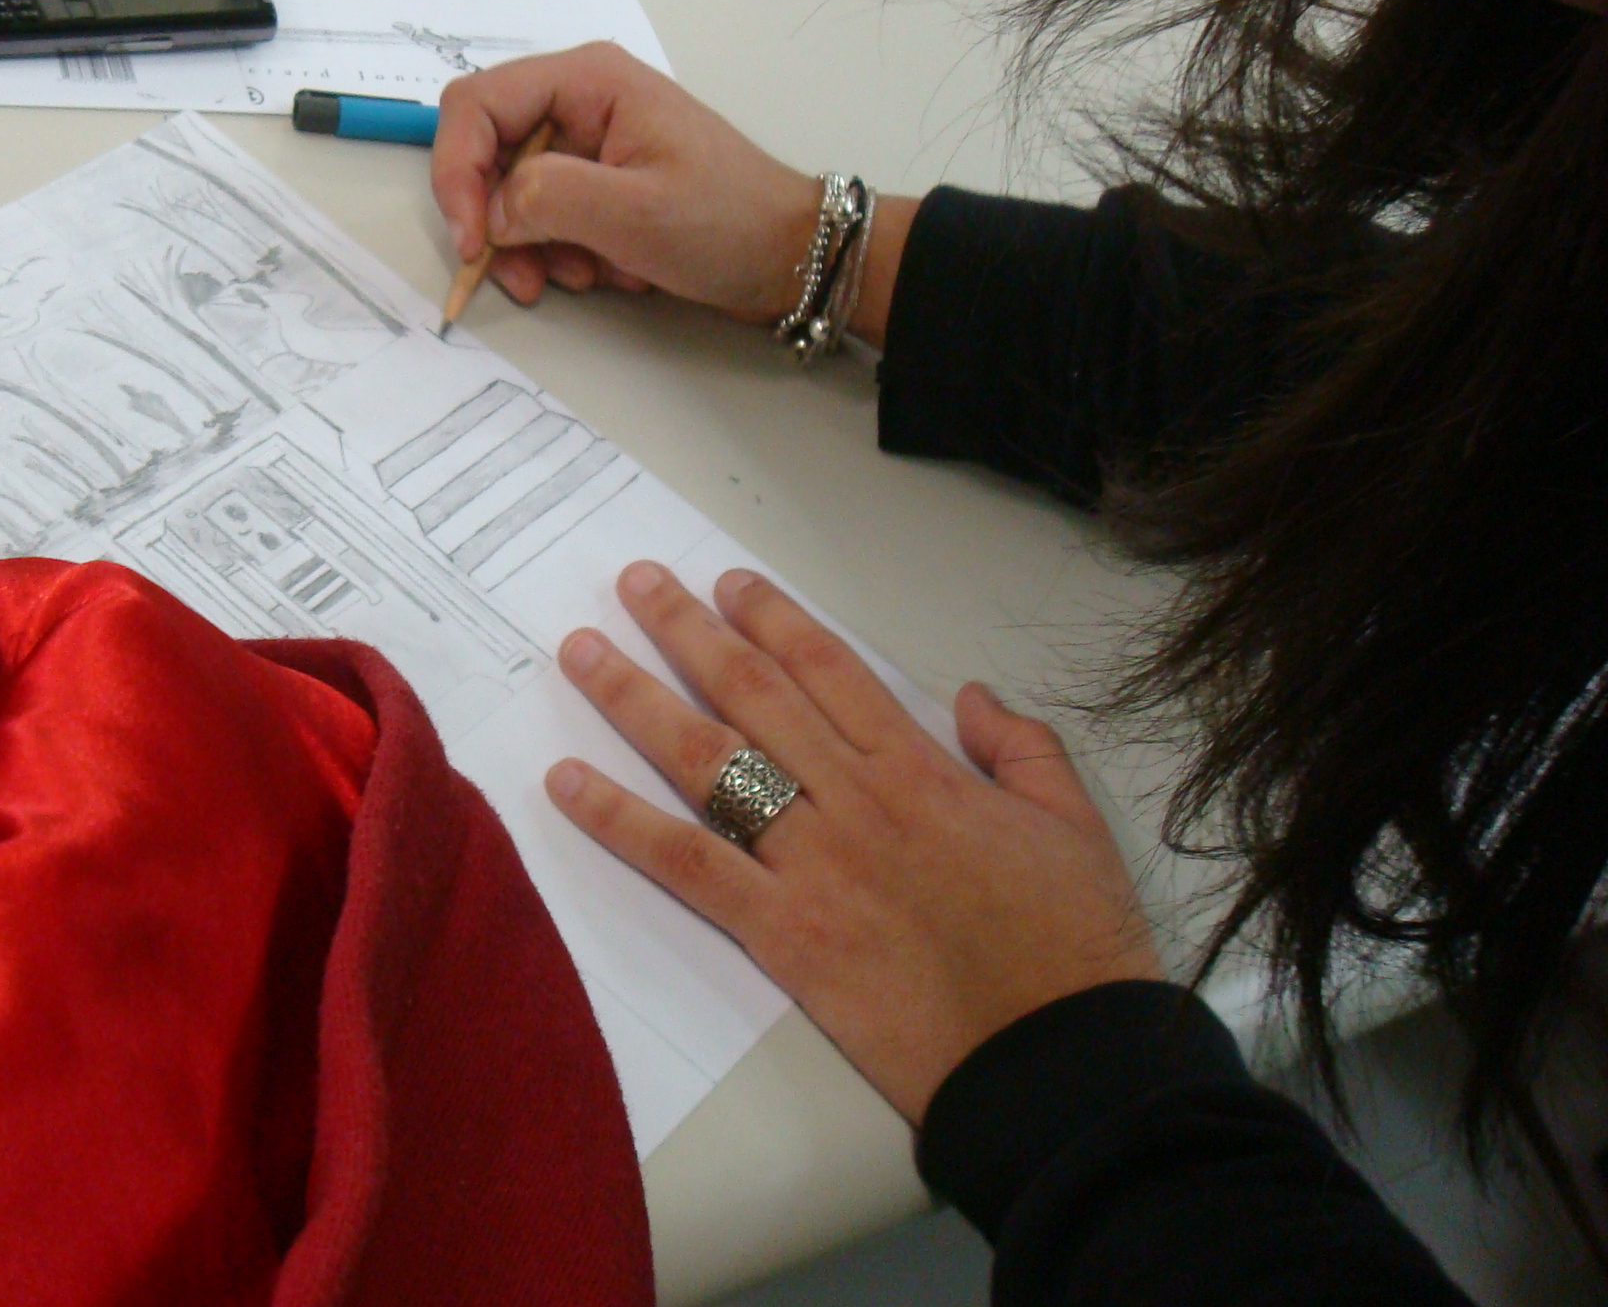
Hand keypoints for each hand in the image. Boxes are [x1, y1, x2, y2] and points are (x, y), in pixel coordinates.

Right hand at [429, 42, 821, 318]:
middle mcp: (579, 101)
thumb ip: (549, 199)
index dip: (458, 171)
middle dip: (497, 221)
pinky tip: (601, 272)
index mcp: (588, 79)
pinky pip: (542, 216)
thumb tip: (493, 212)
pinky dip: (556, 253)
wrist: (791, 257)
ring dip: (530, 246)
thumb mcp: (635, 213)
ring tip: (580, 276)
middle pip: (487, 152)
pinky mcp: (595, 183)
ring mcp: (586, 143)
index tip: (474, 240)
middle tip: (522, 274)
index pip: (475, 104)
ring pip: (509, 194)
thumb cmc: (729, 222)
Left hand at [546, 561, 1163, 1124]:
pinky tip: (567, 783)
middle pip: (751, 695)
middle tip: (635, 583)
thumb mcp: (1075, 826)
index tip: (728, 584)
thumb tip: (971, 696)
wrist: (1056, 1059)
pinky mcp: (781, 933)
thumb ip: (1023, 748)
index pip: (828, 669)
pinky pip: (685, 864)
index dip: (773, 619)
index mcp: (922, 769)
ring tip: (582, 652)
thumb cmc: (1075, 950)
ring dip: (635, 698)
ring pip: (705, 761)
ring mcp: (810, 863)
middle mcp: (853, 800)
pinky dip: (619, 821)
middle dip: (687, 631)